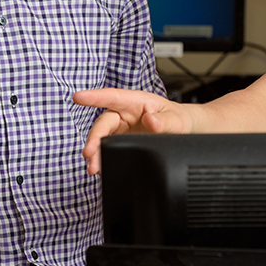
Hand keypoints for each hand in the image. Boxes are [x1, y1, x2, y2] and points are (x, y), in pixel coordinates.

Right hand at [73, 88, 190, 174]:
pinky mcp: (122, 143)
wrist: (187, 133)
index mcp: (136, 102)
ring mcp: (122, 130)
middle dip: (94, 139)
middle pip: (103, 124)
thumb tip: (150, 120)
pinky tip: (100, 169)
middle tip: (89, 153)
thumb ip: (164, 120)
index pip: (112, 97)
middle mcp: (125, 115)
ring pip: (102, 139)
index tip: (78, 98)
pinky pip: (108, 150)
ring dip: (96, 153)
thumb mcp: (176, 120)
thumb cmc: (179, 119)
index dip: (94, 97)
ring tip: (93, 167)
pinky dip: (103, 160)